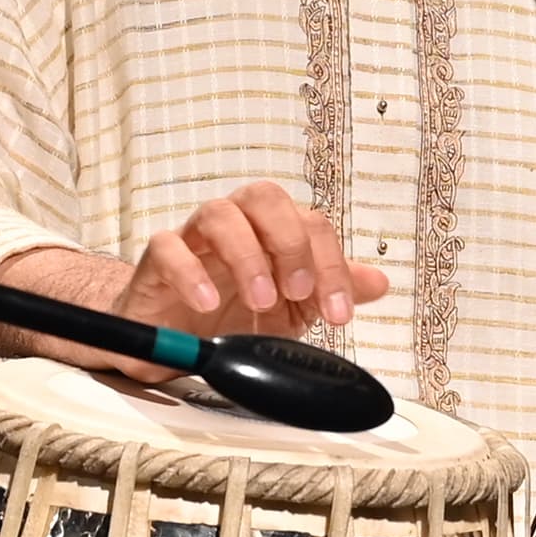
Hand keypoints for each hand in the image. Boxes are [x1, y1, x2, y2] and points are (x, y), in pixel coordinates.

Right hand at [0, 184, 387, 385]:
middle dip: (288, 240)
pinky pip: (168, 246)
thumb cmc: (231, 313)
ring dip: (246, 256)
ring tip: (260, 299)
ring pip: (218, 213)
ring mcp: (194, 238)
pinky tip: (208, 303)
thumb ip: (329, 291)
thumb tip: (379, 282)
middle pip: (264, 196)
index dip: (330, 266)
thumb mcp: (291, 309)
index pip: (310, 224)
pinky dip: (191, 273)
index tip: (337, 314)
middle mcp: (236, 224)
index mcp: (272, 231)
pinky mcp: (157, 259)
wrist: (172, 340)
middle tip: (296, 290)